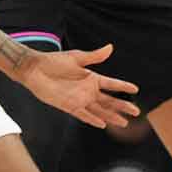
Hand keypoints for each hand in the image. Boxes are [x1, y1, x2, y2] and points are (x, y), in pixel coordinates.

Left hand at [19, 44, 140, 127]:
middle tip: (136, 111)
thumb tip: (110, 47)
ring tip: (124, 123)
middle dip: (122, 106)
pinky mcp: (69, 106)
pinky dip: (93, 120)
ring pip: (100, 110)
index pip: (112, 84)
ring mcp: (80, 99)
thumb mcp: (76, 58)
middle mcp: (88, 90)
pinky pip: (84, 115)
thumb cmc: (54, 61)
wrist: (35, 70)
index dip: (123, 86)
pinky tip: (103, 124)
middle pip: (109, 100)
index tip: (135, 89)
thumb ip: (94, 56)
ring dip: (112, 116)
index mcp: (91, 77)